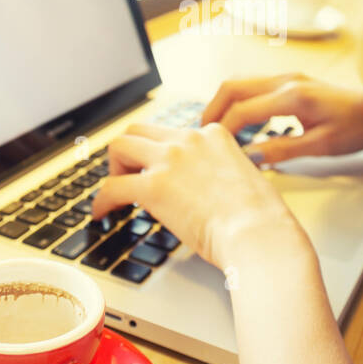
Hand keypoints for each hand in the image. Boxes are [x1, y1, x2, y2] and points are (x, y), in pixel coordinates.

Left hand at [91, 121, 310, 272]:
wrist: (259, 234)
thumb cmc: (261, 219)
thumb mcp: (244, 180)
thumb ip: (221, 175)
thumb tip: (207, 192)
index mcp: (213, 135)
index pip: (172, 132)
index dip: (158, 152)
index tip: (155, 169)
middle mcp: (189, 139)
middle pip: (139, 130)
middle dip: (128, 152)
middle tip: (127, 175)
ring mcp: (170, 160)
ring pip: (120, 146)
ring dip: (113, 168)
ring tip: (115, 192)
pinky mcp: (154, 186)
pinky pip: (112, 187)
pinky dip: (102, 200)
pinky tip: (102, 214)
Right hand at [200, 73, 362, 164]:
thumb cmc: (355, 128)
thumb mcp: (322, 146)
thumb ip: (283, 151)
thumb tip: (250, 157)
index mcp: (293, 97)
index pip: (244, 110)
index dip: (225, 131)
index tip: (215, 150)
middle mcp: (285, 80)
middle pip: (232, 87)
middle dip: (212, 110)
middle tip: (202, 136)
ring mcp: (286, 76)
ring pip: (239, 82)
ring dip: (222, 103)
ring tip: (216, 130)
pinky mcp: (288, 80)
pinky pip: (251, 85)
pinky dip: (237, 101)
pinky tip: (238, 122)